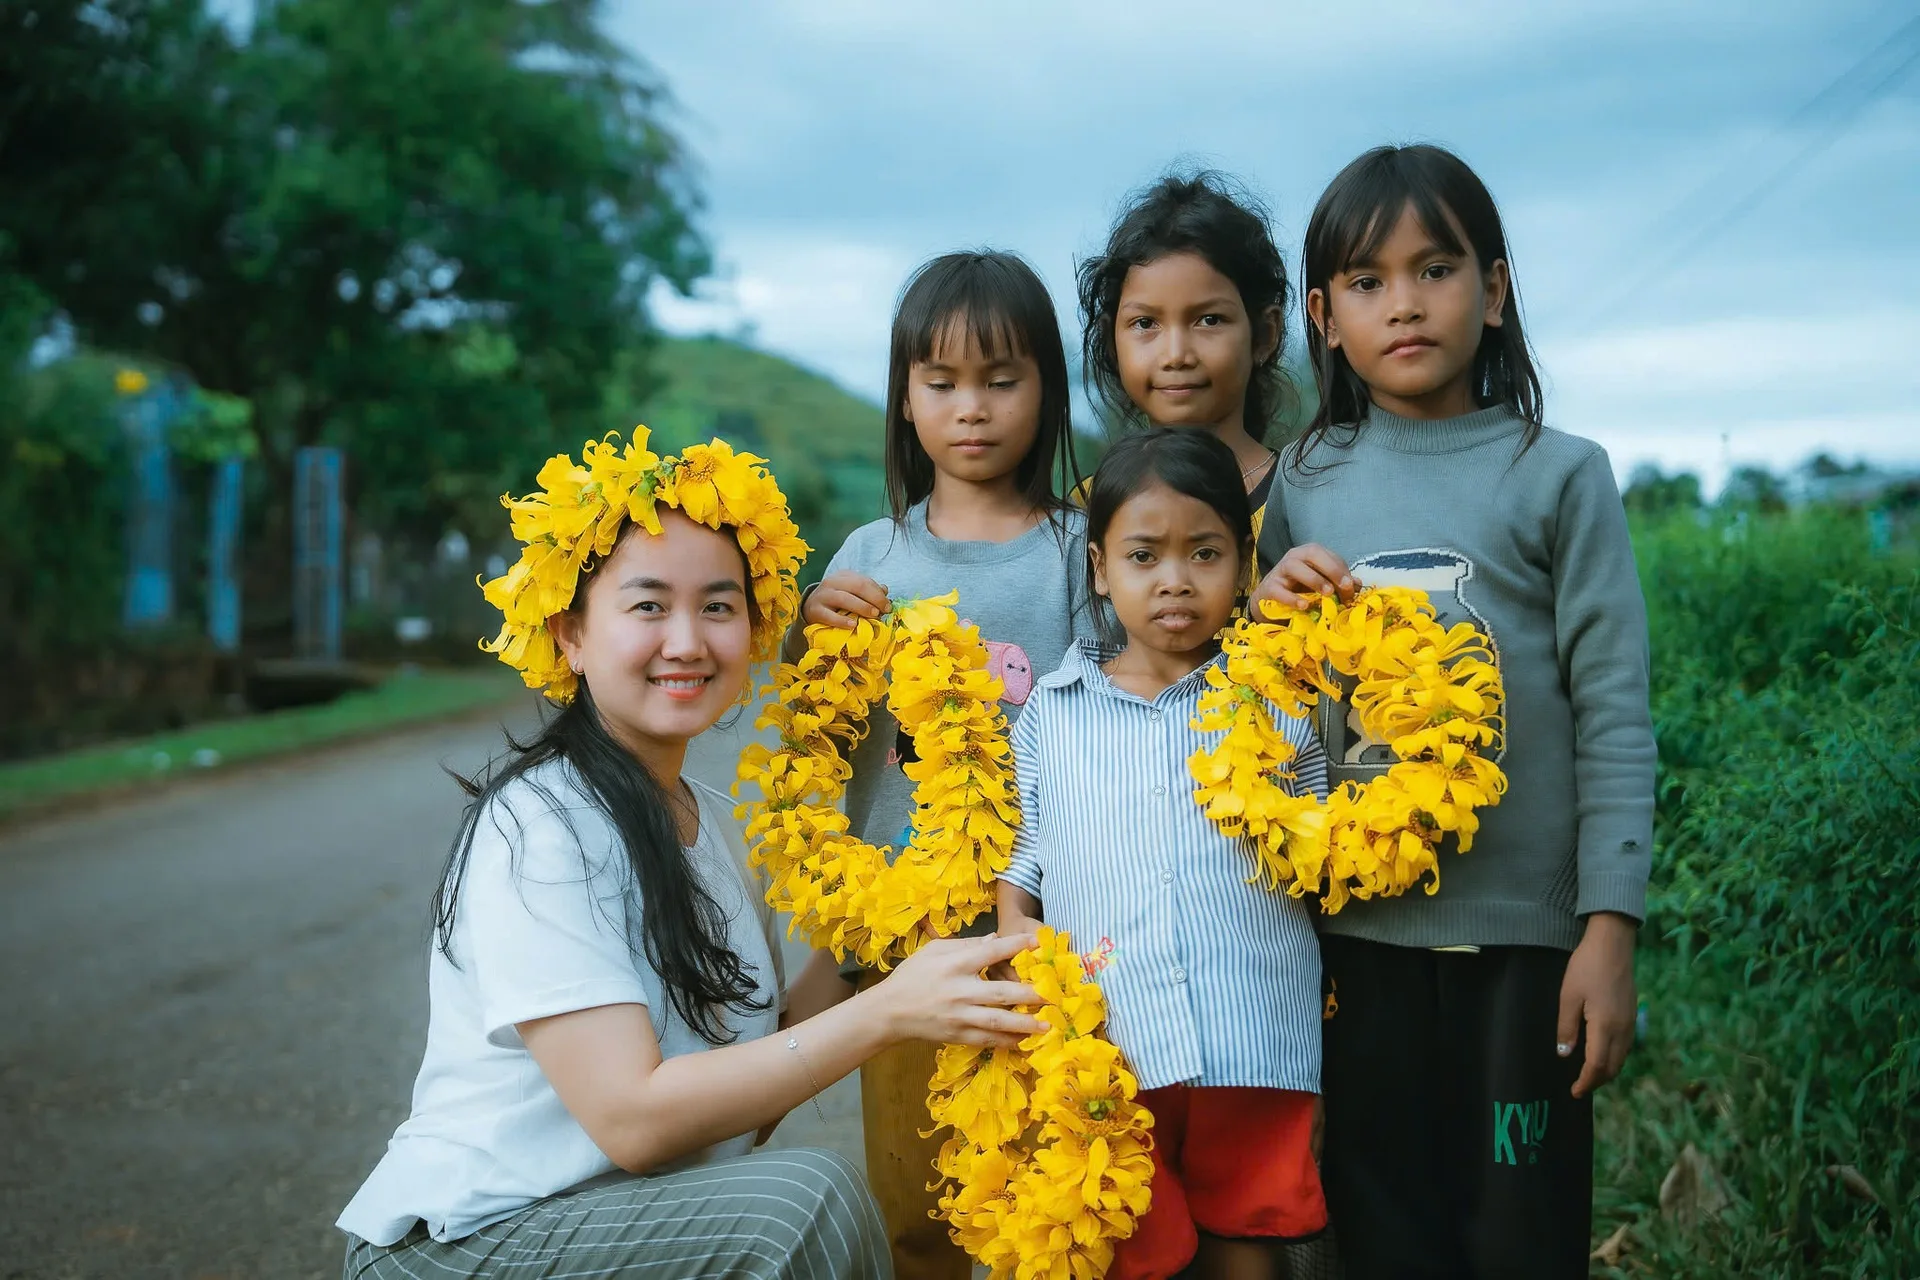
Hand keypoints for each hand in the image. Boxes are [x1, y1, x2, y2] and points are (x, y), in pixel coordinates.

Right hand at [804, 572, 888, 628]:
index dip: (878, 593)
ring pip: (844, 598)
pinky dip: (842, 621)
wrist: (810, 608)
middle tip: (883, 611)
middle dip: (874, 598)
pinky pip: (829, 615)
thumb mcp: (851, 592)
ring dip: (862, 607)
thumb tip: (885, 590)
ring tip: (873, 615)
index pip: (864, 581)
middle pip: (857, 586)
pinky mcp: (814, 610)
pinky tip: (853, 625)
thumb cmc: (837, 601)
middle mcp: (832, 582)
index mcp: (843, 576)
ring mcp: (822, 595)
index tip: (888, 606)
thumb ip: (868, 591)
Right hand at [869, 932, 1044, 1048]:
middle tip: (1055, 995)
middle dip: (1030, 994)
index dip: (1015, 946)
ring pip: (998, 1021)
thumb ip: (965, 945)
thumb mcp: (934, 951)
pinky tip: (1026, 1041)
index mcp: (954, 965)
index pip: (989, 953)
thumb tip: (994, 939)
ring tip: (1048, 1025)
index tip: (1037, 943)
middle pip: (1000, 993)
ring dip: (1025, 1024)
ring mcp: (959, 1017)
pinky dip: (1008, 1041)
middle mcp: (959, 991)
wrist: (890, 1012)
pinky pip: (988, 1040)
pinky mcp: (958, 1036)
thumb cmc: (913, 976)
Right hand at [1250, 543, 1356, 616]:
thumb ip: (1338, 584)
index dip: (1341, 569)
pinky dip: (1292, 598)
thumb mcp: (1320, 585)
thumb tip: (1357, 585)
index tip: (1351, 587)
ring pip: (1294, 566)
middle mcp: (1294, 558)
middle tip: (1344, 586)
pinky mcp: (1269, 588)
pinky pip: (1279, 590)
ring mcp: (1279, 572)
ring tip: (1327, 593)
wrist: (1270, 602)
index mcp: (1309, 554)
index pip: (1328, 555)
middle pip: (1312, 552)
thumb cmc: (1299, 591)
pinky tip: (1305, 606)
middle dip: (1331, 568)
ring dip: (1313, 579)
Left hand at [1558, 912, 1637, 1097]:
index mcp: (1605, 1027)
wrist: (1613, 945)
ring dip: (1607, 1070)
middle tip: (1579, 1086)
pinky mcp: (1633, 1014)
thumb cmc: (1586, 968)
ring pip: (1622, 1058)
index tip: (1574, 1092)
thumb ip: (1567, 1028)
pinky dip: (1614, 1057)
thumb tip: (1565, 1054)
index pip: (1597, 1065)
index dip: (1586, 1082)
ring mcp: (1631, 1023)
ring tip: (1588, 1074)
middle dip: (1597, 1081)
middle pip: (1613, 1067)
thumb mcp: (1568, 997)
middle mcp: (1623, 1029)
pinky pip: (1625, 1046)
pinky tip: (1601, 1053)